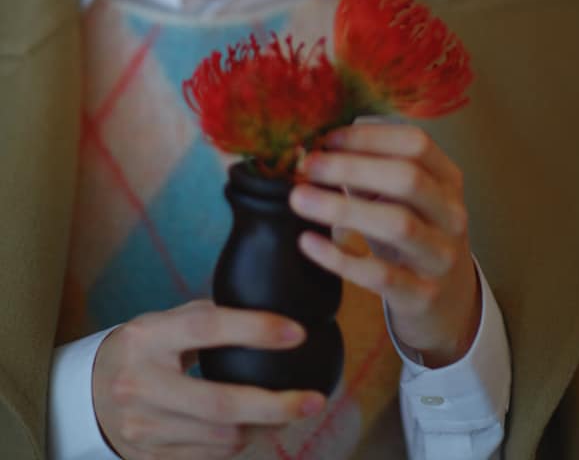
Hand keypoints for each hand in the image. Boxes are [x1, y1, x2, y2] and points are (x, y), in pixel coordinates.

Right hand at [92, 299, 325, 458]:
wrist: (89, 394)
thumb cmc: (142, 348)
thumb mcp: (163, 322)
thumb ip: (205, 316)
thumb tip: (266, 309)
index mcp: (147, 337)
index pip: (206, 328)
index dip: (254, 330)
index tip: (297, 333)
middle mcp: (142, 384)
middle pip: (220, 403)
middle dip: (275, 405)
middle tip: (315, 399)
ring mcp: (144, 428)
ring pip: (222, 438)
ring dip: (264, 427)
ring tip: (291, 410)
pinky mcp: (151, 458)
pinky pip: (211, 457)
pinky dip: (242, 442)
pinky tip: (259, 426)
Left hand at [290, 124, 480, 367]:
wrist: (447, 300)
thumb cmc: (413, 235)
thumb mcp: (401, 199)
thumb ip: (369, 172)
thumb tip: (316, 150)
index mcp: (447, 179)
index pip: (415, 143)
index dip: (369, 137)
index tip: (327, 139)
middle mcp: (451, 214)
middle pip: (408, 179)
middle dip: (352, 168)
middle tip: (307, 167)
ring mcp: (441, 255)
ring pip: (397, 225)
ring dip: (342, 208)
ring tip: (299, 199)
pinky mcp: (422, 295)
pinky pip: (380, 275)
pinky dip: (340, 258)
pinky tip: (309, 243)